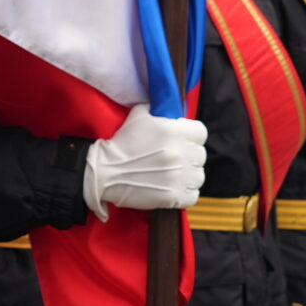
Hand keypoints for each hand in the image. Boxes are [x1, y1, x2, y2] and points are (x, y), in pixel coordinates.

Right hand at [82, 106, 208, 219]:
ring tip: (173, 175)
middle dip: (189, 156)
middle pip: (200, 155)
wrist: (105, 171)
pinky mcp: (173, 196)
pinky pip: (193, 196)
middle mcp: (179, 153)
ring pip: (198, 176)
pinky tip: (173, 188)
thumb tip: (172, 110)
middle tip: (174, 159)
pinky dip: (185, 194)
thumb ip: (160, 110)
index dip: (192, 136)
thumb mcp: (140, 115)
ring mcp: (178, 176)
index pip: (201, 132)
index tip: (182, 140)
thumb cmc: (122, 143)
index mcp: (173, 131)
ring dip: (188, 176)